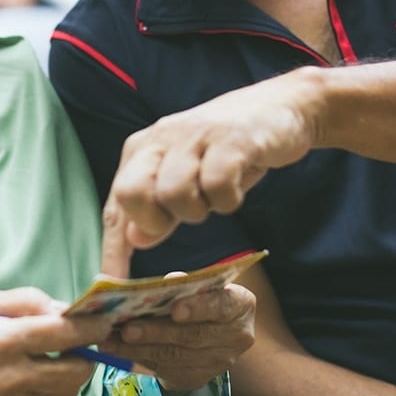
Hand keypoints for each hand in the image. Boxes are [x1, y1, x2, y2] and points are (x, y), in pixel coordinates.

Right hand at [0, 287, 115, 395]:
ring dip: (72, 375)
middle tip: (79, 342)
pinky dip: (54, 392)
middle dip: (87, 355)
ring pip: (68, 393)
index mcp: (1, 341)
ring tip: (57, 360)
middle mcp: (10, 377)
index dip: (92, 325)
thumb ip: (24, 301)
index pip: (65, 333)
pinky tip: (42, 378)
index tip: (103, 320)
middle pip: (77, 372)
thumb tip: (62, 307)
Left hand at [99, 282, 255, 390]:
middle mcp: (235, 337)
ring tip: (111, 339)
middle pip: (192, 336)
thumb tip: (169, 281)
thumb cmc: (203, 297)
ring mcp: (217, 362)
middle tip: (126, 327)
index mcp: (240, 306)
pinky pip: (166, 370)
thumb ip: (186, 283)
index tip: (175, 308)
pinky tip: (117, 350)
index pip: (221, 305)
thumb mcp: (201, 284)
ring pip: (174, 356)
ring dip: (139, 348)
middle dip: (156, 331)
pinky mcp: (197, 377)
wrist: (213, 330)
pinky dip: (138, 358)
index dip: (198, 307)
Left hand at [101, 72, 318, 275]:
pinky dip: (228, 200)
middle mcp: (161, 138)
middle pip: (131, 193)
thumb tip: (134, 241)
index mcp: (143, 149)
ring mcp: (195, 135)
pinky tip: (235, 190)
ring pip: (173, 192)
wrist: (281, 108)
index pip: (116, 204)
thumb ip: (159, 211)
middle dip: (155, 220)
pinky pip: (218, 185)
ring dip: (197, 210)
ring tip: (213, 198)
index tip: (113, 288)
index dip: (113, 250)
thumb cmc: (227, 150)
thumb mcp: (187, 179)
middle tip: (183, 218)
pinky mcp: (231, 139)